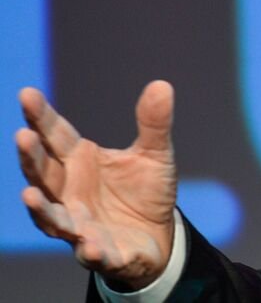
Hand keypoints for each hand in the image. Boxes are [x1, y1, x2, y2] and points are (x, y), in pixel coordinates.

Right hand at [15, 81, 177, 288]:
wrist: (159, 234)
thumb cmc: (145, 190)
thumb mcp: (155, 153)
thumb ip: (153, 123)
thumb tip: (161, 85)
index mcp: (80, 161)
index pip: (56, 136)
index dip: (41, 117)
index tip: (27, 94)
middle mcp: (70, 193)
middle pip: (44, 175)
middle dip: (31, 158)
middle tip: (22, 137)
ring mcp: (80, 224)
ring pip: (53, 218)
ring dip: (41, 209)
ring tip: (30, 196)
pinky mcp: (102, 253)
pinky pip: (91, 253)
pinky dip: (89, 250)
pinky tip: (90, 244)